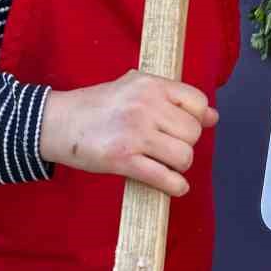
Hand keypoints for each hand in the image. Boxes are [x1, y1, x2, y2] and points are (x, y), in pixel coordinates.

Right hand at [38, 70, 217, 196]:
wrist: (57, 122)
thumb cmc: (96, 107)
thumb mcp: (134, 89)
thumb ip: (172, 98)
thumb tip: (213, 117)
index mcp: (149, 84)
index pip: (198, 102)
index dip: (195, 119)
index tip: (179, 127)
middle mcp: (145, 105)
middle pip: (193, 133)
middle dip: (184, 145)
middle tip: (166, 148)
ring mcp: (134, 133)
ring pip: (183, 157)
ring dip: (178, 166)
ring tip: (164, 164)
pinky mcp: (123, 159)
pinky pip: (164, 178)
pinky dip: (175, 186)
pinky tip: (172, 185)